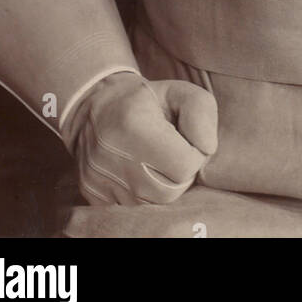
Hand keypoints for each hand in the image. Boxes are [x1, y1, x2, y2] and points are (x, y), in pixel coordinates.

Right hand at [61, 71, 218, 206]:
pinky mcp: (94, 198)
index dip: (194, 154)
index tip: (184, 139)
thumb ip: (201, 112)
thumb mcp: (178, 92)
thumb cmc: (146, 101)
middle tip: (172, 151)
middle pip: (170, 191)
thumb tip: (207, 148)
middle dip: (179, 173)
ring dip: (162, 184)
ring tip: (155, 161)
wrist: (94, 110)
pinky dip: (143, 194)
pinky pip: (134, 208)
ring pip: (153, 203)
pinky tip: (139, 172)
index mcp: (133, 126)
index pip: (184, 166)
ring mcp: (100, 181)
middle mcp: (112, 158)